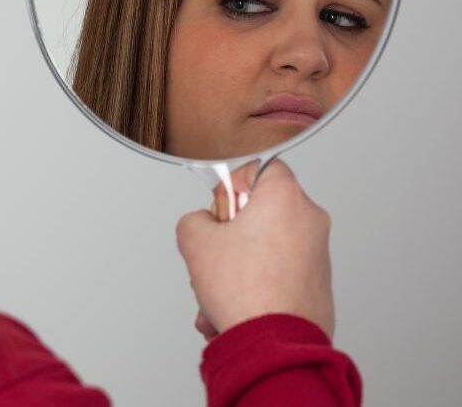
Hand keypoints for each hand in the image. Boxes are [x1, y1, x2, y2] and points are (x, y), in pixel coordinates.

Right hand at [176, 159, 334, 338]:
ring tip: (217, 293)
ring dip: (235, 267)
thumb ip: (194, 219)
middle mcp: (310, 221)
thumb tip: (203, 225)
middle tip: (215, 253)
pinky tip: (231, 309)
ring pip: (264, 247)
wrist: (274, 345)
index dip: (232, 185)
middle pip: (259, 212)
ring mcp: (317, 255)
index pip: (259, 167)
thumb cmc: (245, 292)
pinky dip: (254, 285)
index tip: (220, 209)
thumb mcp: (195, 241)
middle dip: (229, 235)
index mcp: (285, 198)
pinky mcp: (317, 284)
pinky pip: (276, 272)